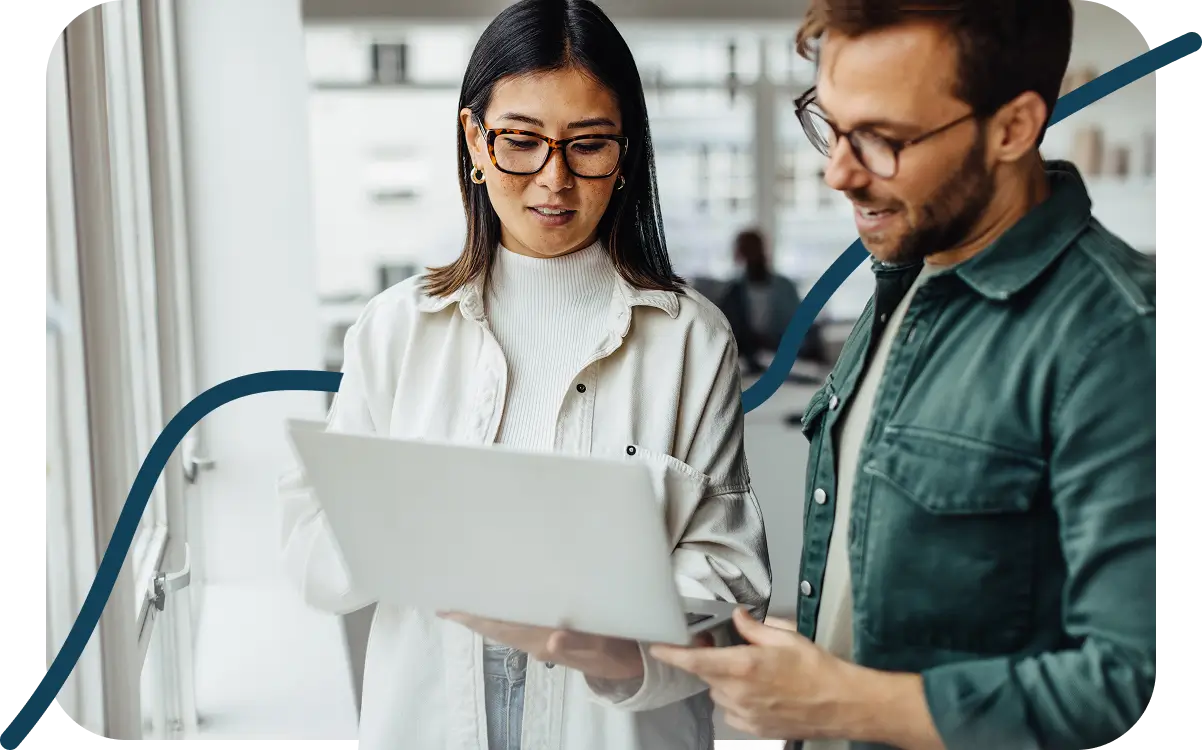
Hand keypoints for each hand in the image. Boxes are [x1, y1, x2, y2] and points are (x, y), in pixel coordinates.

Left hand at [436, 611, 645, 681]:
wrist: (633, 666)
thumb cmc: (618, 649)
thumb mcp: (605, 648)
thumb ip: (580, 643)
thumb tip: (554, 639)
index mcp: (544, 639)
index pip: (501, 626)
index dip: (474, 617)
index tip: (448, 606)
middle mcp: (537, 641)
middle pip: (495, 627)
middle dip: (470, 614)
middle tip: (445, 598)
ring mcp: (542, 640)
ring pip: (504, 627)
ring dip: (483, 615)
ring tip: (463, 599)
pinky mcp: (550, 638)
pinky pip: (517, 626)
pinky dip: (502, 615)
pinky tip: (498, 605)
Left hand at [648, 608, 942, 747]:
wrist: (842, 703)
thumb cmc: (819, 670)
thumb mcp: (786, 637)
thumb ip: (754, 628)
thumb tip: (738, 617)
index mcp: (745, 666)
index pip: (696, 661)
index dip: (673, 654)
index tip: (657, 648)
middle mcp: (739, 693)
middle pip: (706, 674)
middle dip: (710, 660)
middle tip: (726, 648)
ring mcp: (746, 713)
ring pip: (717, 692)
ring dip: (725, 680)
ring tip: (753, 672)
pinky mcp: (754, 727)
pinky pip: (731, 709)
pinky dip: (736, 698)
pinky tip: (759, 691)